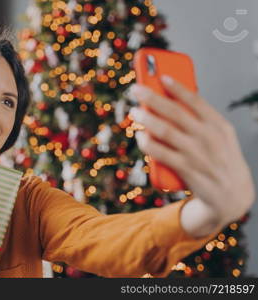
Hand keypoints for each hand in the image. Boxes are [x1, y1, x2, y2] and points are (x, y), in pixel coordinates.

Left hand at [129, 75, 254, 235]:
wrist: (232, 197)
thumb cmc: (219, 159)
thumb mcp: (219, 137)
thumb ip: (199, 121)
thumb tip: (169, 103)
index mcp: (218, 125)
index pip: (196, 100)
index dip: (177, 87)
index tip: (161, 76)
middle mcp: (209, 137)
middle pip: (175, 112)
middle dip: (153, 98)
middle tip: (135, 89)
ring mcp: (198, 154)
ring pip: (166, 131)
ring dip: (146, 119)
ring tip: (134, 112)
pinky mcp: (188, 171)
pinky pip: (162, 154)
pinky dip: (149, 144)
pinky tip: (140, 137)